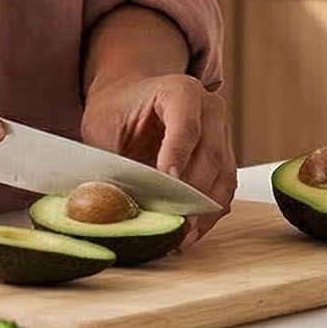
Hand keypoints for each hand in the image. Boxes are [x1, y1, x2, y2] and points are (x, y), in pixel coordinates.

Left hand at [80, 72, 235, 242]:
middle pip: (209, 156)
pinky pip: (223, 190)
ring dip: (204, 211)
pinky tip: (188, 233)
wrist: (131, 98)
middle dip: (191, 193)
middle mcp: (210, 110)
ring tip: (181, 236)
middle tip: (174, 222)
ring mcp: (222, 135)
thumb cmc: (117, 108)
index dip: (178, 156)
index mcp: (181, 91)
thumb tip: (112, 200)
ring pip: (223, 178)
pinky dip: (208, 214)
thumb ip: (111, 158)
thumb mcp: (102, 126)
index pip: (186, 127)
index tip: (167, 182)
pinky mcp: (224, 158)